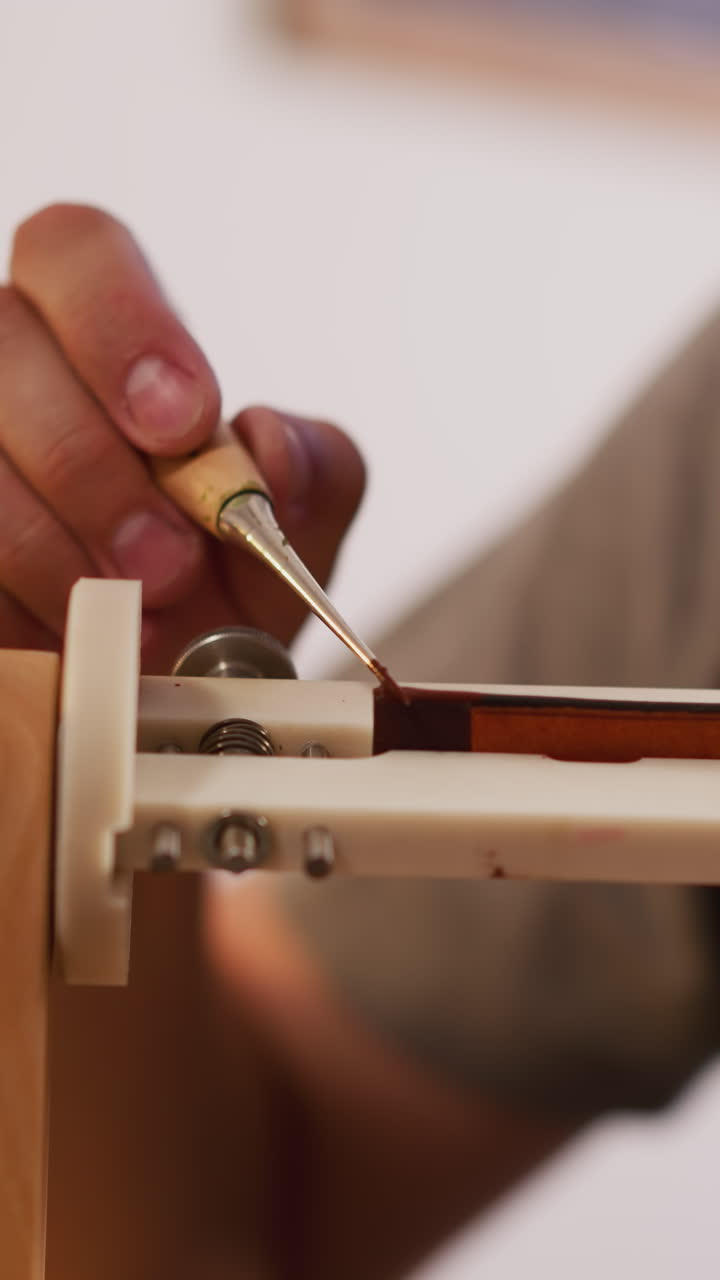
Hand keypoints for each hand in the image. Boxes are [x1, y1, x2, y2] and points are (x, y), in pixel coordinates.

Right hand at [2, 204, 364, 671]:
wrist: (175, 677)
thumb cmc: (228, 581)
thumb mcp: (297, 530)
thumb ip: (316, 471)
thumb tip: (272, 445)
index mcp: (101, 333)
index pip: (75, 249)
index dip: (120, 323)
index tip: (184, 424)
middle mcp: (11, 368)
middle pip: (4, 339)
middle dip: (89, 461)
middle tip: (170, 562)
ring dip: (52, 546)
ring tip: (138, 617)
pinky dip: (20, 606)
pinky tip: (72, 636)